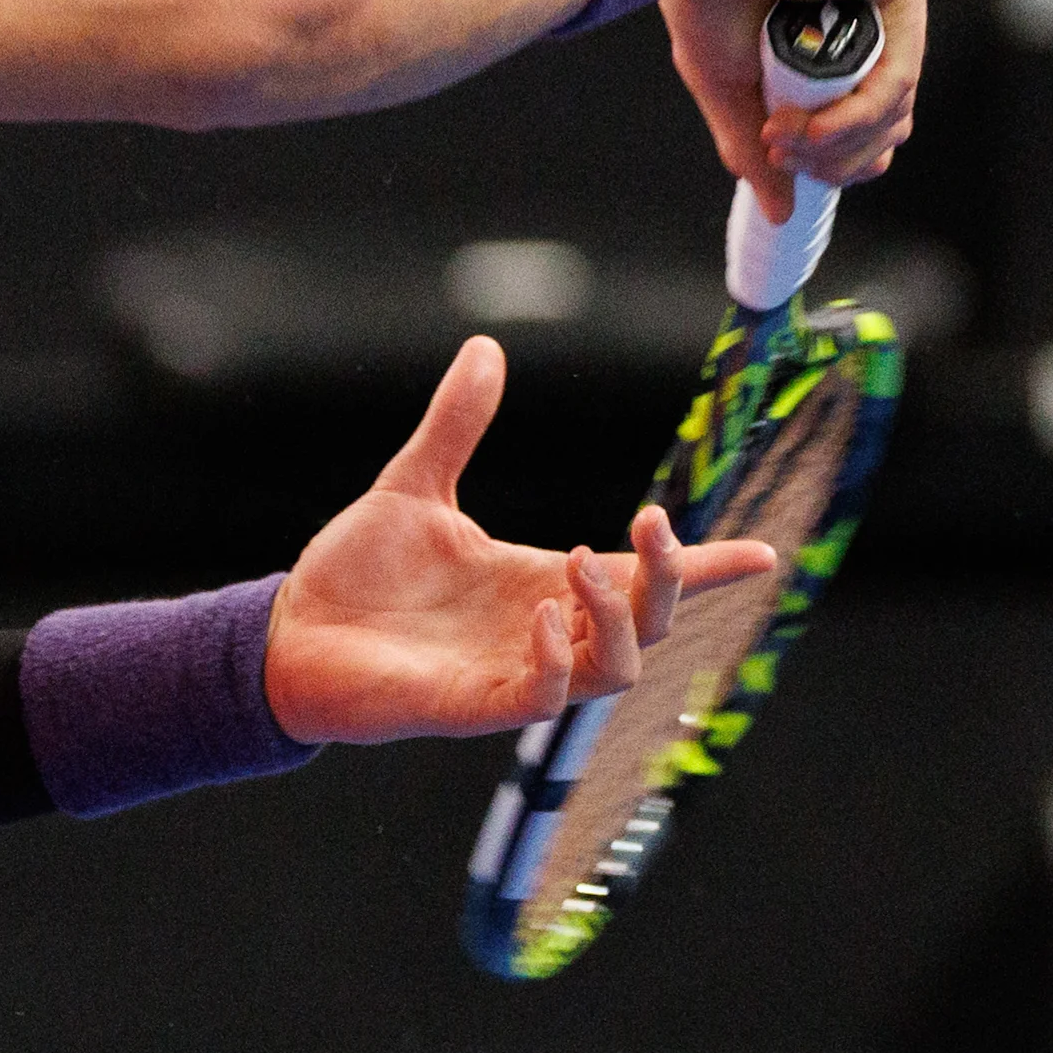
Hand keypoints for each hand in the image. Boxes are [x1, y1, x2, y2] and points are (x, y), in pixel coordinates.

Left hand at [260, 337, 778, 745]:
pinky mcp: (471, 705)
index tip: (765, 554)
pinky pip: (539, 698)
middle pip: (652, 623)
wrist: (287, 633)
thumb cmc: (357, 575)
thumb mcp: (415, 485)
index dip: (707, 572)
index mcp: (542, 581)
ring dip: (615, 616)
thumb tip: (486, 347)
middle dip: (672, 579)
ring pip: (616, 669)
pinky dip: (555, 662)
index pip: (644, 583)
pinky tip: (540, 615)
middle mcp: (542, 631)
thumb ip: (457, 424)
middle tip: (648, 524)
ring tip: (583, 559)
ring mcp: (513, 673)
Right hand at [660, 0, 929, 222]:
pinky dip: (853, 116)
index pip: (865, 112)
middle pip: (887, 117)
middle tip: (782, 157)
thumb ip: (752, 143)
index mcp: (831, 25)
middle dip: (837, 158)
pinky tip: (807, 129)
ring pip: (895, 105)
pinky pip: (897, 74)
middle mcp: (870, 9)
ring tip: (782, 141)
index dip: (838, 155)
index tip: (790, 167)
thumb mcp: (724, 81)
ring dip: (838, 143)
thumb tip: (781, 210)